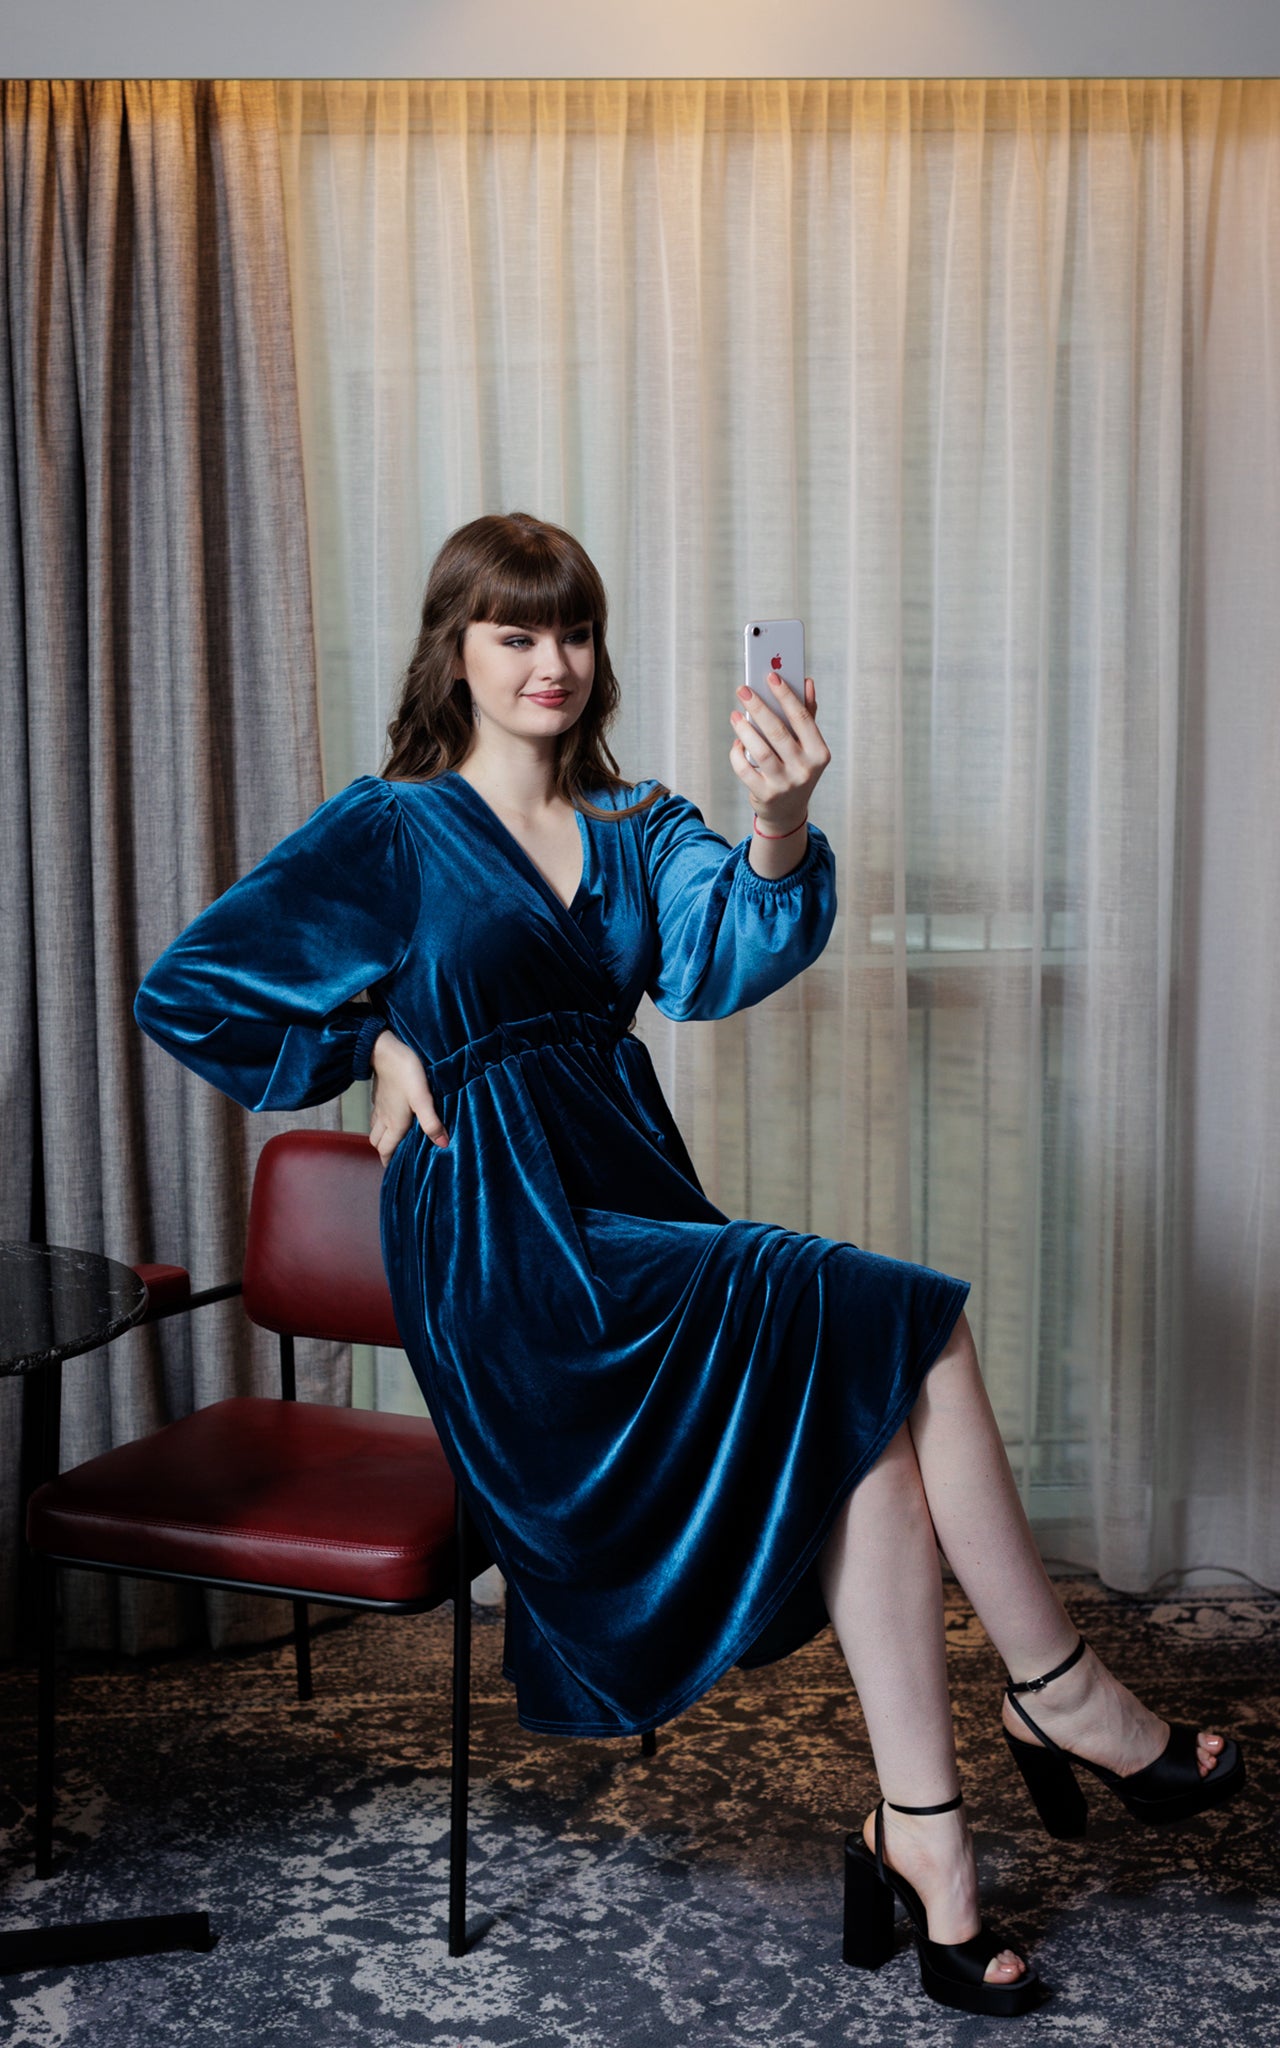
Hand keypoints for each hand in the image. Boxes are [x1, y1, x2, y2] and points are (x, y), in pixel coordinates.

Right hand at [369, 1029, 447, 1165]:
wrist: (385, 1050)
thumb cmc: (406, 1074)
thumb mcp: (422, 1099)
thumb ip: (431, 1122)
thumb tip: (442, 1145)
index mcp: (393, 1123)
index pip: (385, 1150)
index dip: (388, 1162)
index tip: (395, 1170)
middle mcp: (383, 1118)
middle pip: (377, 1143)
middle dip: (385, 1151)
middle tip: (398, 1155)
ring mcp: (379, 1106)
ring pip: (375, 1129)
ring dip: (383, 1137)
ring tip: (396, 1140)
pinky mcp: (379, 1095)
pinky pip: (376, 1116)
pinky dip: (382, 1123)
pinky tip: (393, 1118)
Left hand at [729, 674, 829, 831]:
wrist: (787, 811)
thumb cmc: (796, 768)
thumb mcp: (807, 746)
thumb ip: (807, 715)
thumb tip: (807, 681)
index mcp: (819, 753)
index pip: (802, 718)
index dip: (786, 695)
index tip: (771, 676)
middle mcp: (805, 770)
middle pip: (778, 732)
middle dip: (759, 707)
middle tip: (743, 690)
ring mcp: (786, 785)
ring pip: (760, 751)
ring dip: (744, 729)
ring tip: (735, 715)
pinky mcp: (766, 795)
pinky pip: (745, 769)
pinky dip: (737, 754)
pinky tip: (737, 742)